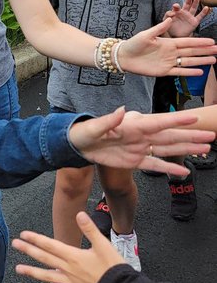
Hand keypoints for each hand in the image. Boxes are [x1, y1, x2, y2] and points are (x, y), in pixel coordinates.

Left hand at [12, 211, 124, 282]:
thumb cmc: (113, 267)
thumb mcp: (103, 244)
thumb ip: (90, 229)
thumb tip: (79, 214)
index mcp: (73, 256)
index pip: (50, 245)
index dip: (36, 239)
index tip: (23, 235)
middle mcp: (69, 269)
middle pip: (45, 258)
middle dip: (29, 250)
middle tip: (15, 245)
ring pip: (48, 277)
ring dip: (32, 273)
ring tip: (19, 270)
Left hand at [67, 105, 212, 175]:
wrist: (78, 145)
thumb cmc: (85, 132)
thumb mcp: (95, 127)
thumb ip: (110, 120)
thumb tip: (122, 110)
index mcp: (134, 125)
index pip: (159, 122)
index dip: (176, 120)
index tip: (194, 117)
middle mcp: (141, 136)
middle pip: (171, 136)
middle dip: (191, 136)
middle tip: (211, 135)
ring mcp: (140, 148)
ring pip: (168, 149)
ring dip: (186, 149)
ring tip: (205, 148)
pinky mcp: (135, 161)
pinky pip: (156, 164)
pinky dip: (170, 168)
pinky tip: (185, 171)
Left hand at [117, 15, 216, 75]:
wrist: (124, 57)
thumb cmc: (133, 44)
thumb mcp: (146, 34)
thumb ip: (159, 28)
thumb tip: (169, 18)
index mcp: (168, 42)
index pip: (187, 42)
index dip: (199, 42)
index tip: (211, 41)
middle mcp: (171, 52)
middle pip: (191, 51)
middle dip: (205, 51)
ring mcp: (168, 62)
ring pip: (188, 61)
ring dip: (201, 61)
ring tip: (213, 60)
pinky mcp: (163, 71)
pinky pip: (179, 72)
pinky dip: (189, 72)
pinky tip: (199, 72)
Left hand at [162, 0, 210, 36]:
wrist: (176, 36)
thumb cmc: (171, 27)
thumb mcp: (166, 21)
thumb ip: (167, 15)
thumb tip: (170, 12)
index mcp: (176, 12)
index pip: (176, 7)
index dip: (176, 6)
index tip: (175, 6)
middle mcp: (184, 12)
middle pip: (187, 4)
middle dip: (188, 0)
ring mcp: (189, 16)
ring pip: (193, 8)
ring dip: (196, 3)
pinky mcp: (194, 21)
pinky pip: (200, 16)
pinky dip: (204, 12)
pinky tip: (207, 8)